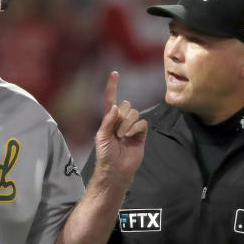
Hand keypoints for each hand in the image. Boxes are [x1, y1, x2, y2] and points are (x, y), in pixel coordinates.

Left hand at [92, 71, 147, 188]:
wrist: (115, 170)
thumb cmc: (105, 155)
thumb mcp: (101, 136)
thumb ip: (108, 121)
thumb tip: (116, 106)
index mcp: (109, 119)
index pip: (112, 99)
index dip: (113, 87)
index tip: (114, 73)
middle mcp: (121, 121)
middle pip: (127, 105)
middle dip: (121, 117)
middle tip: (116, 132)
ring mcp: (132, 127)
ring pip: (134, 113)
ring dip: (127, 124)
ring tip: (122, 137)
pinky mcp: (141, 134)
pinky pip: (142, 123)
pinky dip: (135, 128)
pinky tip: (130, 137)